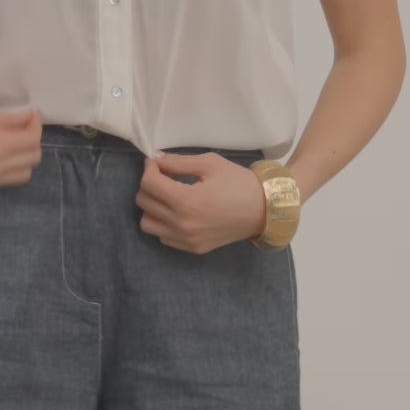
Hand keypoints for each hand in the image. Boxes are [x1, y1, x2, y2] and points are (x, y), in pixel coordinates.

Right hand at [0, 102, 43, 195]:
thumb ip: (8, 118)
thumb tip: (28, 117)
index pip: (33, 139)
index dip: (35, 124)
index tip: (29, 115)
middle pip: (33, 159)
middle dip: (31, 141)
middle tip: (20, 128)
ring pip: (22, 175)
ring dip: (22, 159)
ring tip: (9, 144)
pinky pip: (2, 182)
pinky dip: (4, 169)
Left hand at [135, 150, 268, 253]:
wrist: (265, 209)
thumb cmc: (240, 182)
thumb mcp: (210, 163)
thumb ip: (178, 162)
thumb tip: (156, 160)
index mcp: (187, 201)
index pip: (149, 184)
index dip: (149, 168)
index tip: (157, 163)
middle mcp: (183, 224)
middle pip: (144, 203)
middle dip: (149, 185)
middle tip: (163, 176)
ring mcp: (187, 240)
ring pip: (147, 224)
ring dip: (152, 207)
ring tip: (167, 197)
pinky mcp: (193, 248)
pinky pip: (163, 237)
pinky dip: (163, 224)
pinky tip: (177, 212)